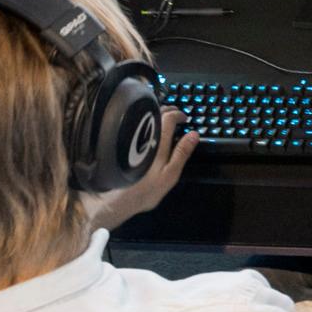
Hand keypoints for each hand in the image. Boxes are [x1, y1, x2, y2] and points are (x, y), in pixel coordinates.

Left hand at [84, 108, 194, 229]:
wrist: (118, 200)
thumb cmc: (147, 189)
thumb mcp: (170, 174)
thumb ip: (182, 153)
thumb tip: (194, 134)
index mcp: (158, 142)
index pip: (169, 118)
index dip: (178, 115)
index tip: (185, 118)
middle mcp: (144, 137)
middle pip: (156, 114)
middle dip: (169, 111)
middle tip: (177, 115)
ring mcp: (132, 139)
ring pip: (144, 118)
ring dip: (157, 115)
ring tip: (165, 120)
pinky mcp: (124, 144)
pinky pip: (137, 126)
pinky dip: (146, 122)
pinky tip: (149, 129)